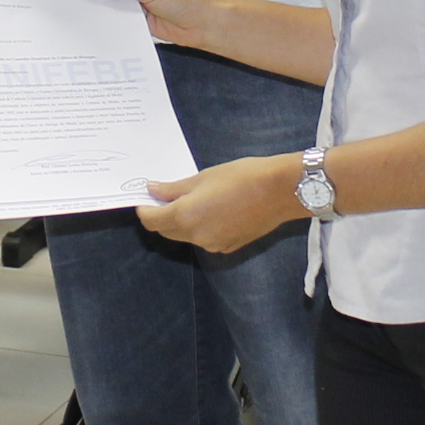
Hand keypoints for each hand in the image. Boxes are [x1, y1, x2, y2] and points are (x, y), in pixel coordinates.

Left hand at [137, 154, 298, 252]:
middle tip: (167, 195)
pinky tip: (214, 210)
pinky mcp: (228, 248)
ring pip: (186, 236)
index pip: (151, 221)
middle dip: (161, 216)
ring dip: (181, 222)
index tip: (146, 197)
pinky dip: (200, 227)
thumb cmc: (241, 177)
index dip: (144, 209)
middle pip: (166, 231)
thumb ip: (173, 188)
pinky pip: (204, 239)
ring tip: (194, 200)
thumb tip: (152, 190)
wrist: (280, 191)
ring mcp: (212, 245)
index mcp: (185, 217)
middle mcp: (196, 237)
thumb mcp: (202, 177)